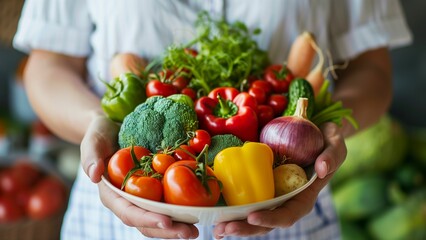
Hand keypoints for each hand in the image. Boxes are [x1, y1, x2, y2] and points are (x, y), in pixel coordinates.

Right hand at [80, 115, 198, 238]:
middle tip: (190, 233)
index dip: (147, 219)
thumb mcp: (94, 140)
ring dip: (178, 226)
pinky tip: (199, 212)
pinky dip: (183, 210)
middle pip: (147, 222)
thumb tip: (93, 174)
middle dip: (168, 231)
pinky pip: (169, 203)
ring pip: (160, 218)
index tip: (166, 221)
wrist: (114, 127)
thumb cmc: (101, 134)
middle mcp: (128, 200)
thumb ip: (91, 155)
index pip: (129, 212)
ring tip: (196, 231)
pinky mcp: (156, 189)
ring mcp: (143, 197)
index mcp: (112, 195)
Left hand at [213, 122, 346, 238]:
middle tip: (224, 228)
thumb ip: (332, 155)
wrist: (316, 132)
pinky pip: (248, 201)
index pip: (288, 214)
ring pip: (255, 217)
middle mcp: (287, 201)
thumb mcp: (335, 143)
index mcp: (304, 197)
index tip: (253, 217)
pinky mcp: (263, 187)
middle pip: (267, 222)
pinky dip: (233, 210)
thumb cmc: (327, 139)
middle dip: (246, 228)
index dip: (271, 219)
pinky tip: (217, 215)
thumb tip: (322, 169)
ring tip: (217, 229)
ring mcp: (274, 195)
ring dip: (236, 224)